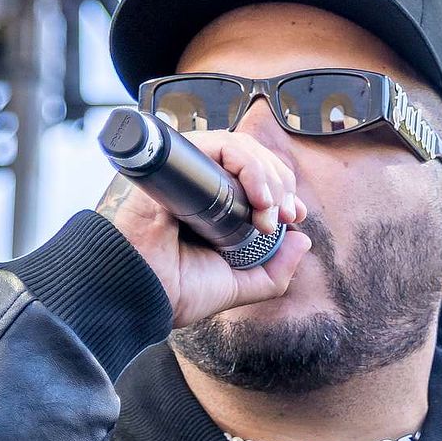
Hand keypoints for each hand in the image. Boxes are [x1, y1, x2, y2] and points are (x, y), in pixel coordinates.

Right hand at [95, 127, 310, 328]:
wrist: (139, 294)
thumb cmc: (175, 290)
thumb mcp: (238, 285)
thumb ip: (274, 271)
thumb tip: (303, 240)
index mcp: (210, 203)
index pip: (253, 175)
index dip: (282, 189)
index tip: (295, 216)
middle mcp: (197, 181)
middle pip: (251, 156)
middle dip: (281, 182)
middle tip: (287, 216)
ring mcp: (184, 170)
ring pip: (238, 147)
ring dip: (267, 176)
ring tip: (269, 213)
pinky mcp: (172, 163)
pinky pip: (219, 146)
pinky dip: (247, 166)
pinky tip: (257, 199)